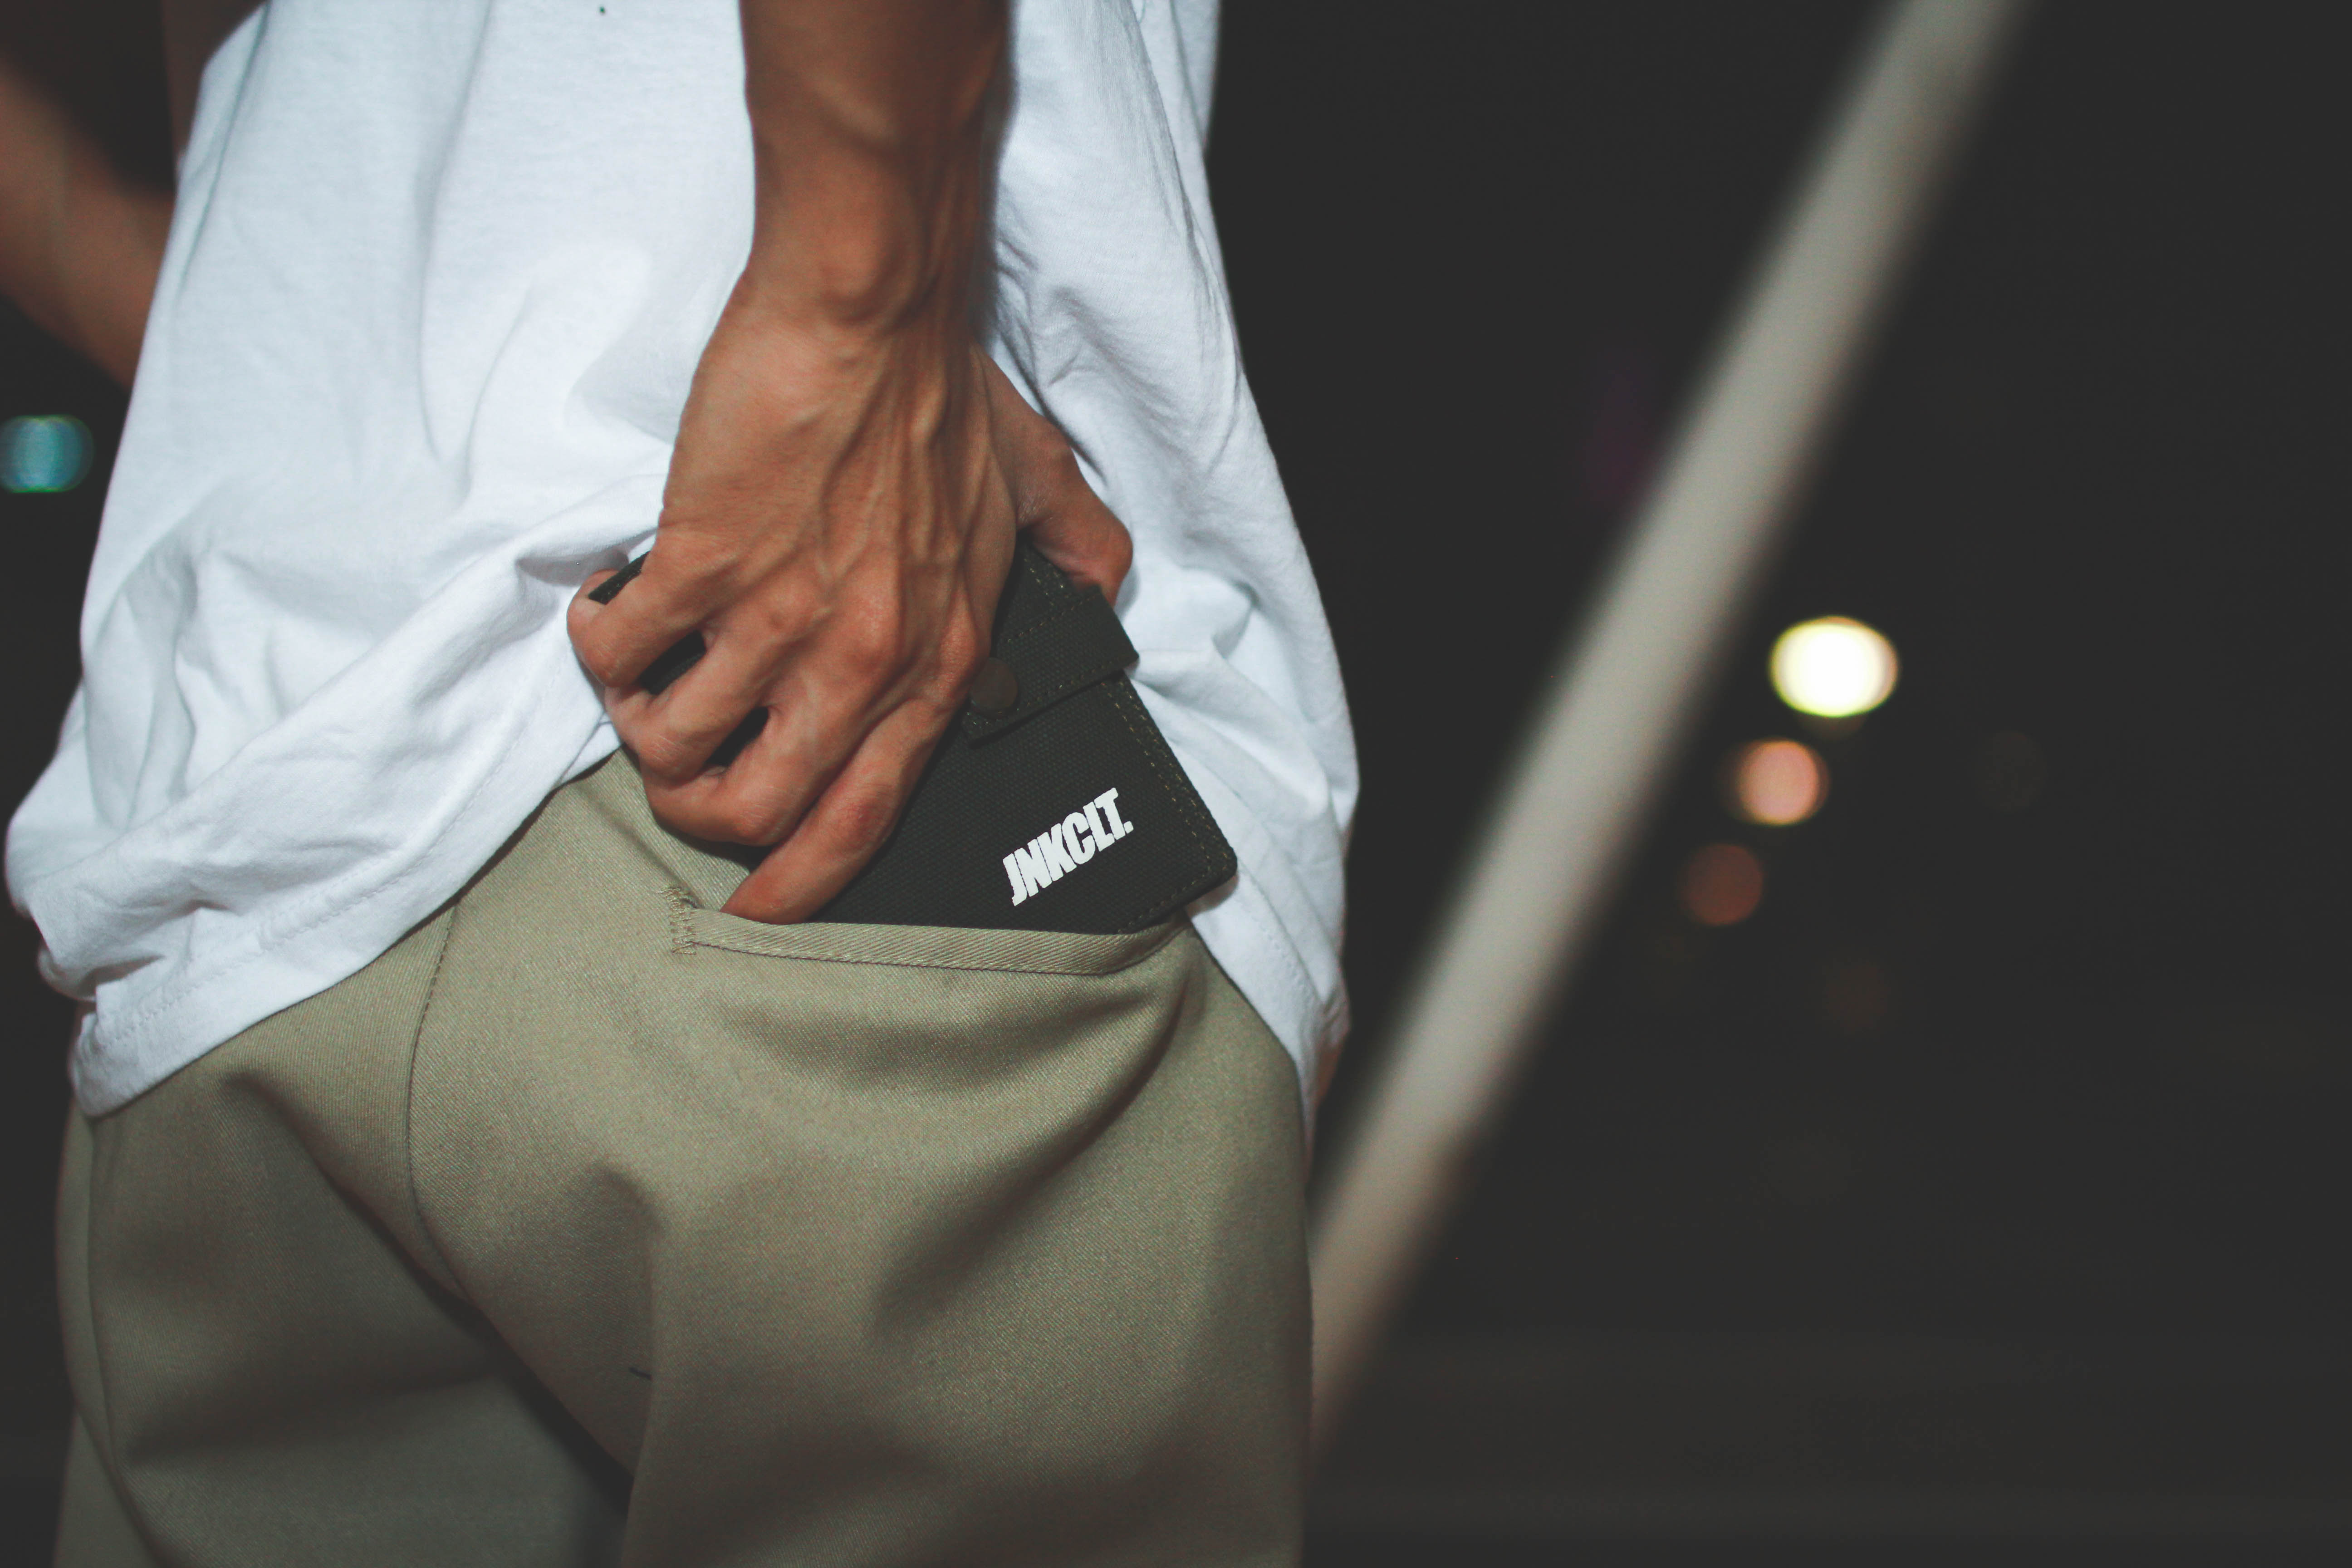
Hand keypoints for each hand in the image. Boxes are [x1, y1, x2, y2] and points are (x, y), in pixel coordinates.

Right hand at [568, 290, 1128, 922]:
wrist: (874, 308)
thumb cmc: (944, 390)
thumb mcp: (1040, 486)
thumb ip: (1077, 549)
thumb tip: (1102, 591)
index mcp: (936, 660)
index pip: (865, 819)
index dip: (800, 884)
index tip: (754, 910)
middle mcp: (859, 662)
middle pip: (752, 809)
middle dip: (695, 808)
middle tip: (678, 765)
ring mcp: (776, 619)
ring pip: (673, 744)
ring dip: (642, 719)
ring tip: (645, 668)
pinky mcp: (702, 563)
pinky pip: (621, 653)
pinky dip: (603, 645)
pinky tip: (618, 609)